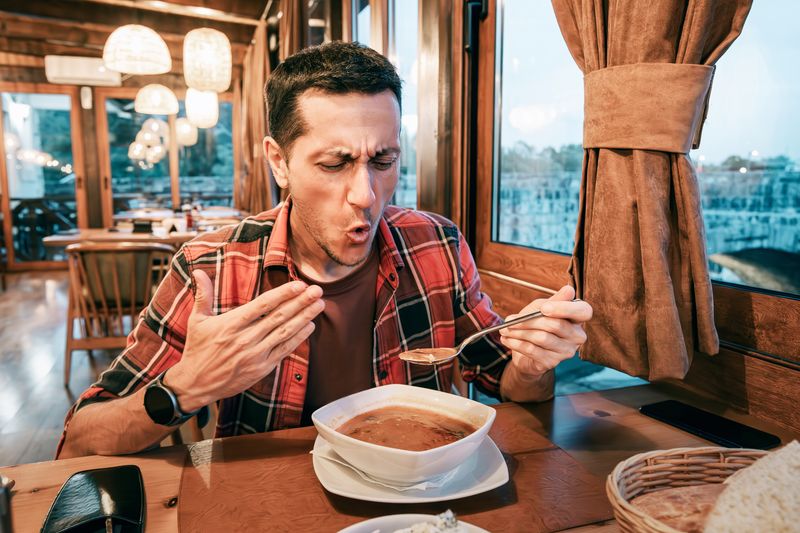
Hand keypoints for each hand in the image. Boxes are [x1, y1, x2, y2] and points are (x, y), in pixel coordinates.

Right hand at [165, 270, 324, 410]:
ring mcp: (255, 354)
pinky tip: (310, 325)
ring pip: (284, 332)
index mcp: (231, 324)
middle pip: (278, 317)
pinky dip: (298, 338)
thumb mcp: (197, 321)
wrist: (196, 384)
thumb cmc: (198, 349)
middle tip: (317, 290)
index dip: (283, 294)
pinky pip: (284, 350)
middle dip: (300, 302)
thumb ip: (203, 295)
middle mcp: (245, 338)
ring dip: (304, 317)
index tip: (299, 284)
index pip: (262, 305)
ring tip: (319, 304)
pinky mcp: (261, 368)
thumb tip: (199, 272)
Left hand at [499, 285, 591, 377]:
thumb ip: (553, 301)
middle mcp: (577, 336)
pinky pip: (533, 350)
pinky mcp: (552, 362)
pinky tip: (507, 340)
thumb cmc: (536, 325)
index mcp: (578, 318)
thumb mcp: (541, 308)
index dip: (564, 309)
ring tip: (505, 330)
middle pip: (555, 325)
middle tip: (509, 320)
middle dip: (529, 321)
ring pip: (542, 338)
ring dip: (519, 333)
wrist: (526, 352)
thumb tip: (569, 290)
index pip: (583, 311)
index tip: (543, 308)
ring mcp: (566, 351)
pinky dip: (516, 343)